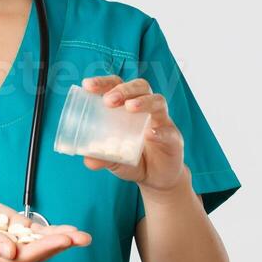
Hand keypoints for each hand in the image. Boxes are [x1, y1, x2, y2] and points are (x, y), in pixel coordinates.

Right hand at [0, 194, 91, 261]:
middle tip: (82, 238)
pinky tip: (70, 230)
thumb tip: (11, 254)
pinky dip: (54, 231)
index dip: (44, 249)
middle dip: (60, 244)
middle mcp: (6, 254)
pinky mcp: (14, 229)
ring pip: (41, 243)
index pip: (23, 256)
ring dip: (63, 239)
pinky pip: (36, 233)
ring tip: (83, 236)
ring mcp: (12, 242)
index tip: (62, 241)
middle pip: (38, 252)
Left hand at [78, 75, 189, 192]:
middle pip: (139, 87)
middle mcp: (147, 108)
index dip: (104, 82)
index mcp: (127, 107)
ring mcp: (162, 121)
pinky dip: (159, 131)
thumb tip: (88, 160)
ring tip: (129, 108)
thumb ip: (102, 158)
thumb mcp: (114, 160)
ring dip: (143, 101)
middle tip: (109, 100)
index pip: (117, 85)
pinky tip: (150, 134)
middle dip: (123, 89)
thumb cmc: (134, 161)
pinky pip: (168, 131)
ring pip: (157, 101)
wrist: (157, 179)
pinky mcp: (174, 138)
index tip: (87, 85)